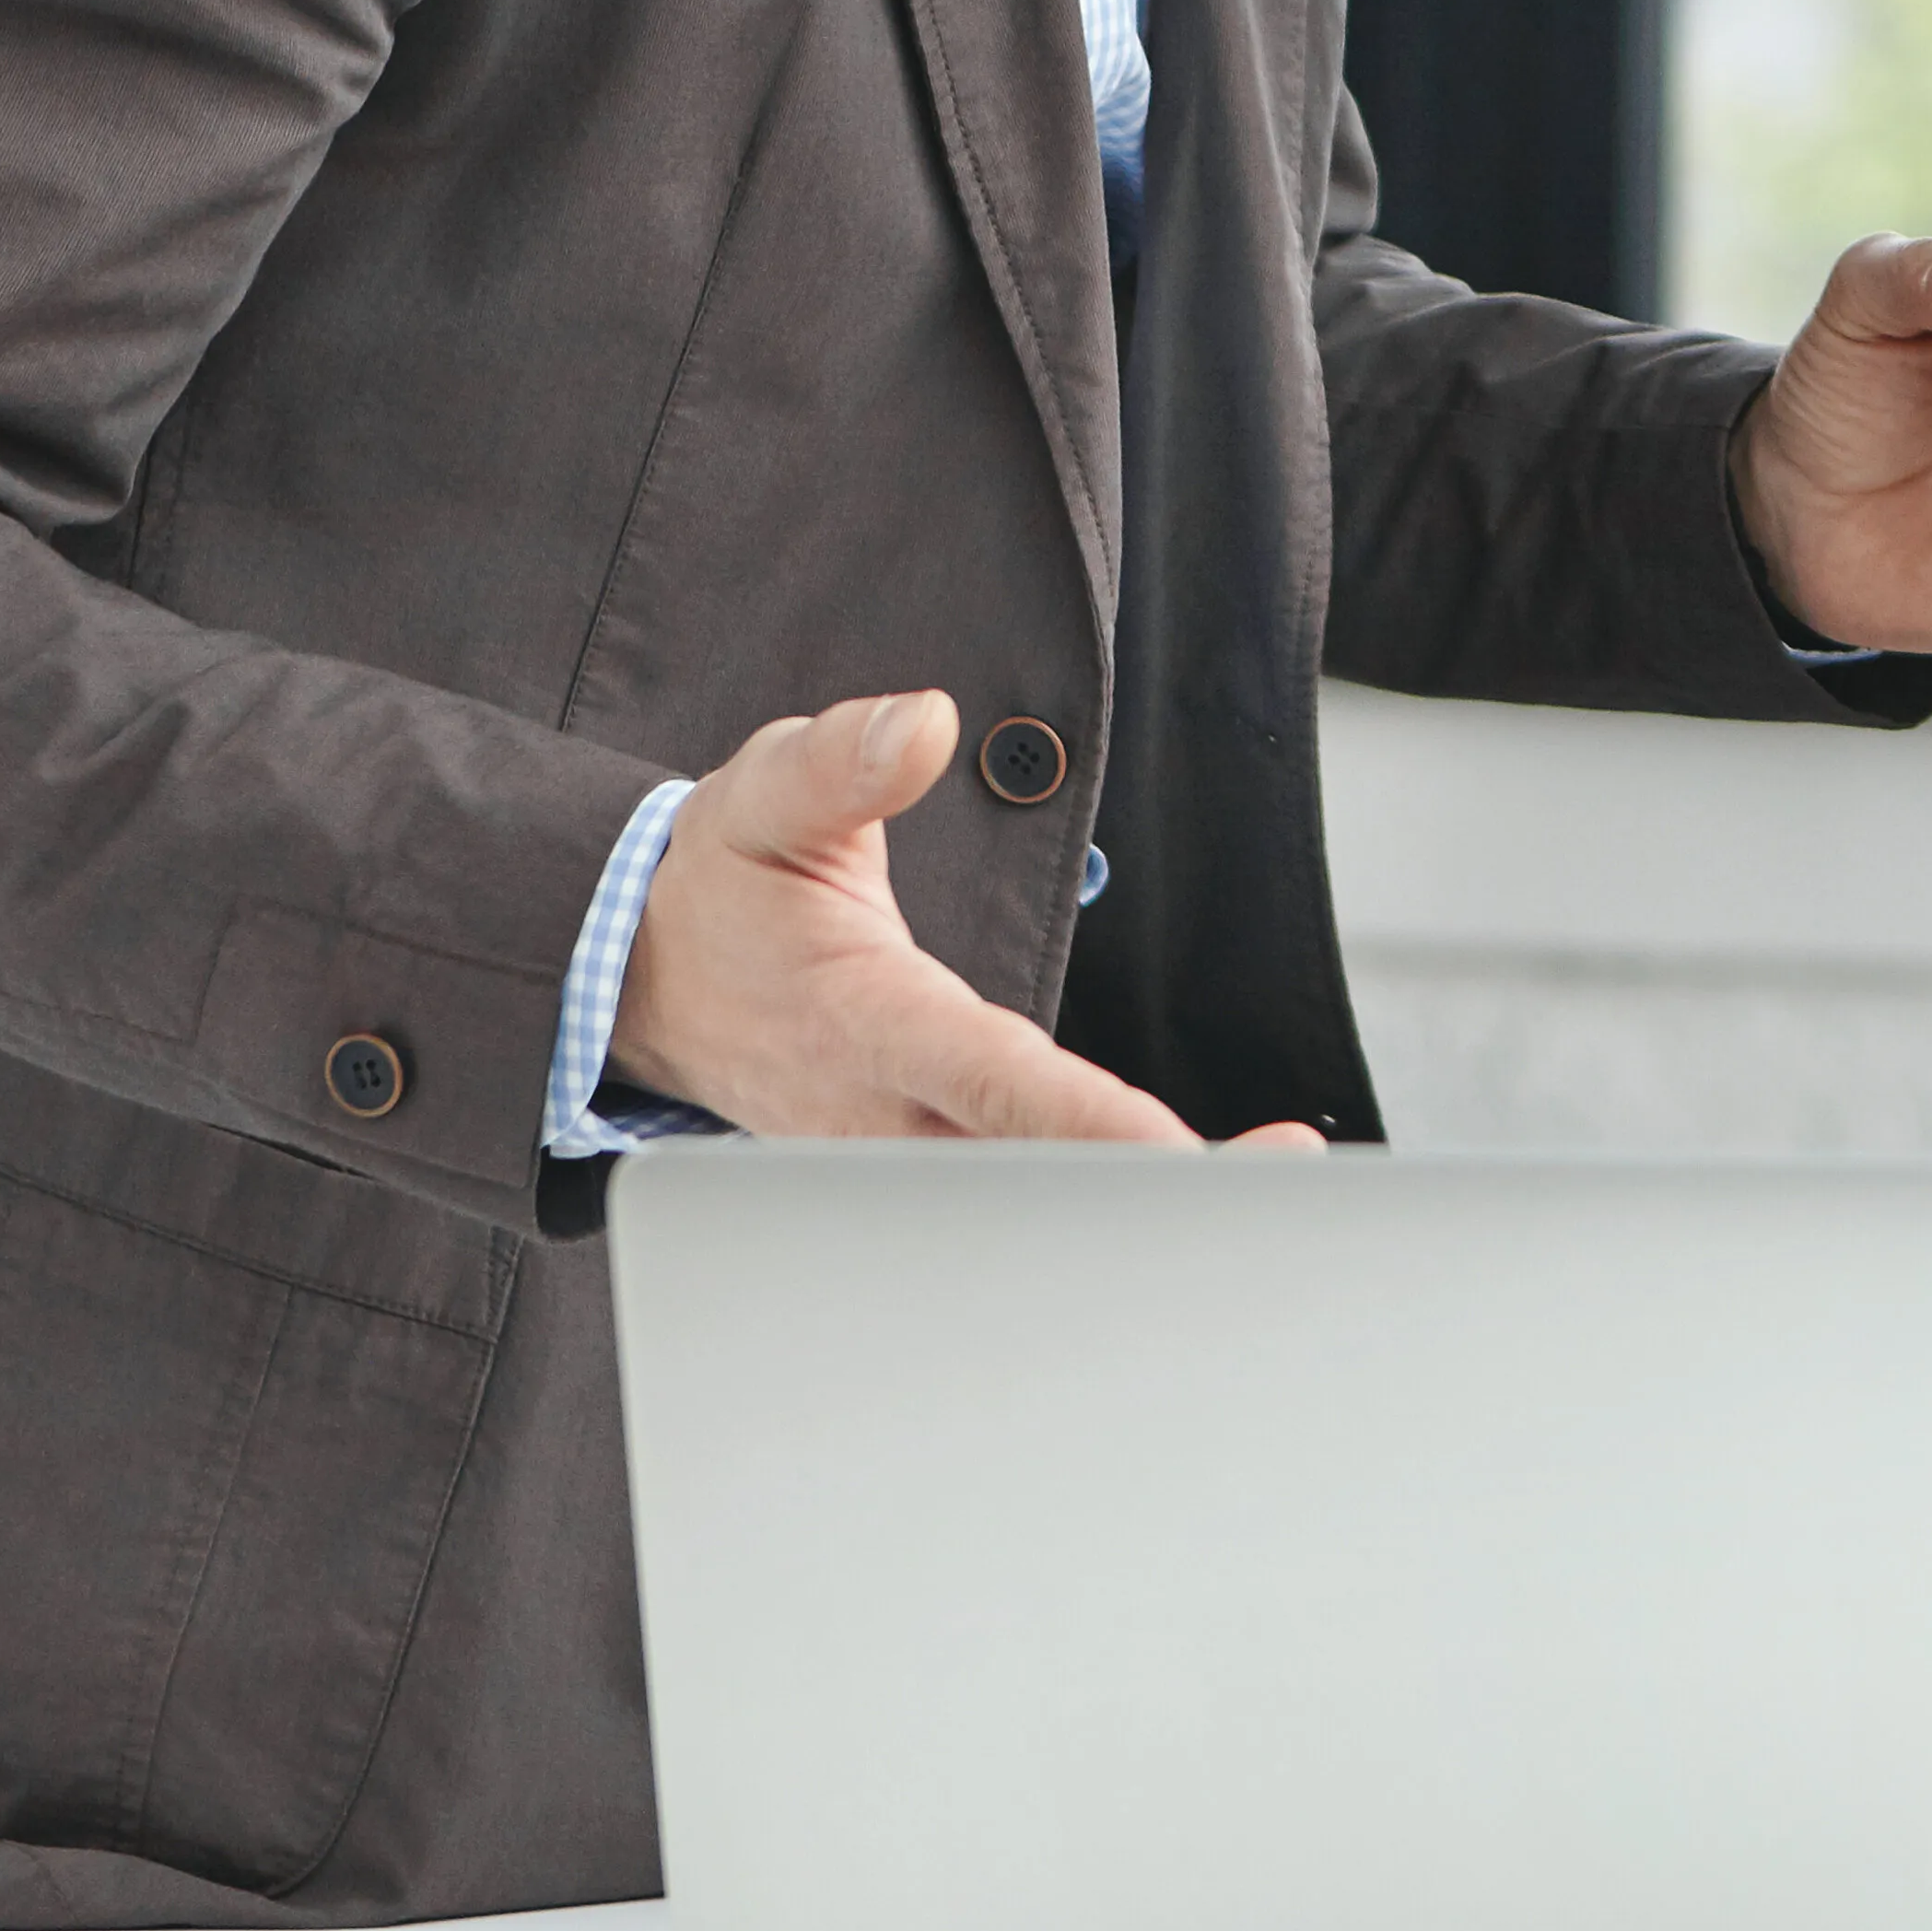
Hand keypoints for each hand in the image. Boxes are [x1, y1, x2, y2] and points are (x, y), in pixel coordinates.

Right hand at [609, 691, 1283, 1144]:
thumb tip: (924, 720)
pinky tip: (1199, 1198)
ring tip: (1274, 1184)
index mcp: (861, 1023)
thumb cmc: (724, 884)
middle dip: (1149, 1190)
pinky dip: (1102, 1209)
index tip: (1173, 1153)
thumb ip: (842, 760)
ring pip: (1022, 1210)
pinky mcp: (915, 1177)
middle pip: (1025, 1178)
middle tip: (1285, 1172)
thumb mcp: (759, 797)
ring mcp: (897, 1164)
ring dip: (1144, 1208)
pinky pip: (1010, 1207)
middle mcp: (881, 1119)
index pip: (984, 1080)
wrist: (646, 977)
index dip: (1080, 1122)